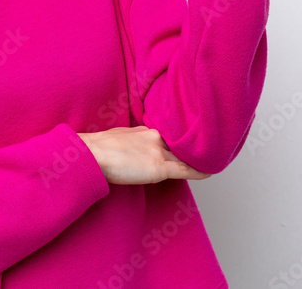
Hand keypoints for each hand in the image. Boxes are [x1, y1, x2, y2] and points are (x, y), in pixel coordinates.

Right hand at [78, 126, 209, 184]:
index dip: (178, 143)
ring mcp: (158, 151)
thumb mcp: (118, 137)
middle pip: (178, 146)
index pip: (167, 137)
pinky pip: (185, 170)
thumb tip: (132, 151)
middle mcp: (155, 137)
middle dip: (190, 149)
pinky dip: (198, 171)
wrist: (92, 154)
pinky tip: (208, 172)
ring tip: (210, 160)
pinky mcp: (159, 167)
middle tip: (205, 151)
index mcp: (144, 130)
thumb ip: (131, 141)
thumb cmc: (97, 148)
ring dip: (196, 159)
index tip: (187, 144)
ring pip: (183, 157)